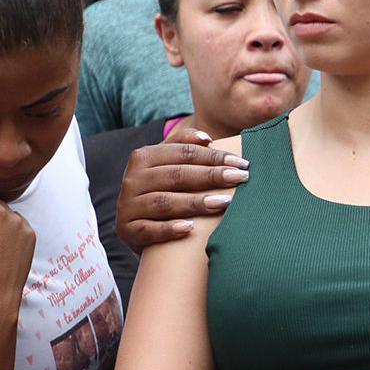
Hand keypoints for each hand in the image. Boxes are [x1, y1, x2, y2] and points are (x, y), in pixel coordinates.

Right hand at [113, 125, 248, 251]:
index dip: (214, 157)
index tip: (242, 163)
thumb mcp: (167, 165)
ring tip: (224, 203)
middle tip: (241, 178)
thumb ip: (182, 145)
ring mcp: (128, 206)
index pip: (184, 153)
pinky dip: (169, 229)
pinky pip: (149, 230)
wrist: (135, 227)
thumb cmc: (162, 190)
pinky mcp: (127, 230)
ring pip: (164, 202)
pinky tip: (190, 228)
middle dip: (212, 176)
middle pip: (177, 175)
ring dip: (195, 202)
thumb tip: (206, 139)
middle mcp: (132, 179)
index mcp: (143, 157)